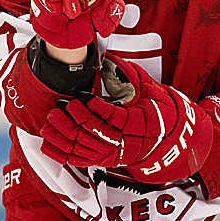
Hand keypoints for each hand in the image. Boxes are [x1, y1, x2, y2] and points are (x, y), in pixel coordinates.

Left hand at [40, 54, 212, 183]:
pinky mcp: (106, 160)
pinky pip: (82, 160)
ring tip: (53, 123)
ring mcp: (115, 153)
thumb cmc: (160, 112)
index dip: (99, 109)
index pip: (116, 117)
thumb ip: (130, 75)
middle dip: (77, 121)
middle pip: (97, 134)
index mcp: (140, 123)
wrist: (169, 137)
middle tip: (65, 108)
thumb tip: (110, 60)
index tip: (87, 99)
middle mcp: (127, 141)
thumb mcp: (151, 90)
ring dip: (66, 137)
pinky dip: (64, 154)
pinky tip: (50, 145)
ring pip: (86, 148)